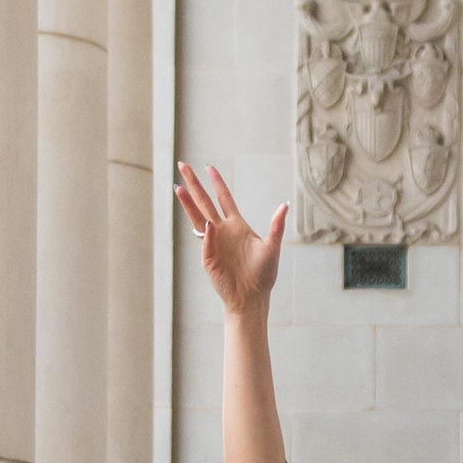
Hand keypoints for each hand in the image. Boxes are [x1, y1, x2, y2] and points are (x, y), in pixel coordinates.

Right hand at [177, 161, 286, 318]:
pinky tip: (208, 225)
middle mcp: (222, 231)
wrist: (252, 297)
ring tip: (177, 188)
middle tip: (183, 165)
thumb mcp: (272, 247)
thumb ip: (276, 225)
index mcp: (236, 225)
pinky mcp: (208, 259)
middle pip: (204, 203)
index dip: (216, 183)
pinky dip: (207, 234)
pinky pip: (206, 242)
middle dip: (194, 184)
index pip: (223, 198)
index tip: (209, 167)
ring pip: (197, 218)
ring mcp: (213, 244)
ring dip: (188, 203)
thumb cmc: (263, 274)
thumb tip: (284, 205)